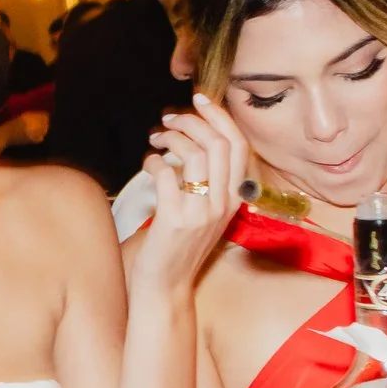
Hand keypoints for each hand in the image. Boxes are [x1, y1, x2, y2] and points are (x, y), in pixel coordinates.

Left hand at [132, 95, 246, 289]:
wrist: (166, 288)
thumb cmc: (179, 246)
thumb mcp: (203, 212)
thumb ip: (205, 180)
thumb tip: (189, 139)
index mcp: (234, 198)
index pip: (238, 146)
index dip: (219, 116)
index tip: (199, 99)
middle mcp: (223, 203)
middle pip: (218, 143)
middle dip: (191, 122)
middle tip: (168, 120)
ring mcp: (201, 212)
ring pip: (195, 154)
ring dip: (171, 138)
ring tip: (156, 139)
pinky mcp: (175, 219)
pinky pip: (166, 175)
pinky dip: (153, 162)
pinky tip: (148, 165)